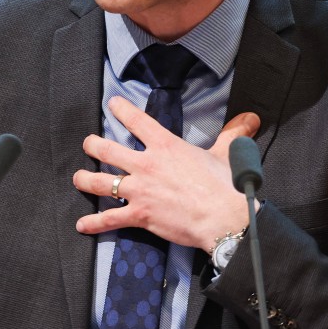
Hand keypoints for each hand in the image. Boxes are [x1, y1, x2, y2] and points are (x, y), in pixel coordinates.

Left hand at [72, 97, 259, 249]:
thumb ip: (232, 134)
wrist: (223, 217)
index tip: (113, 104)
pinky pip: (109, 219)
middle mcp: (146, 164)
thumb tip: (249, 120)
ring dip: (85, 180)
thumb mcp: (226, 153)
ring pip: (100, 182)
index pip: (137, 121)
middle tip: (88, 144)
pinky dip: (93, 223)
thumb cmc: (224, 185)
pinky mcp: (139, 215)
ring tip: (78, 178)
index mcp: (165, 145)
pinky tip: (81, 224)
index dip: (122, 110)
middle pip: (107, 150)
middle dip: (93, 145)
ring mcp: (139, 190)